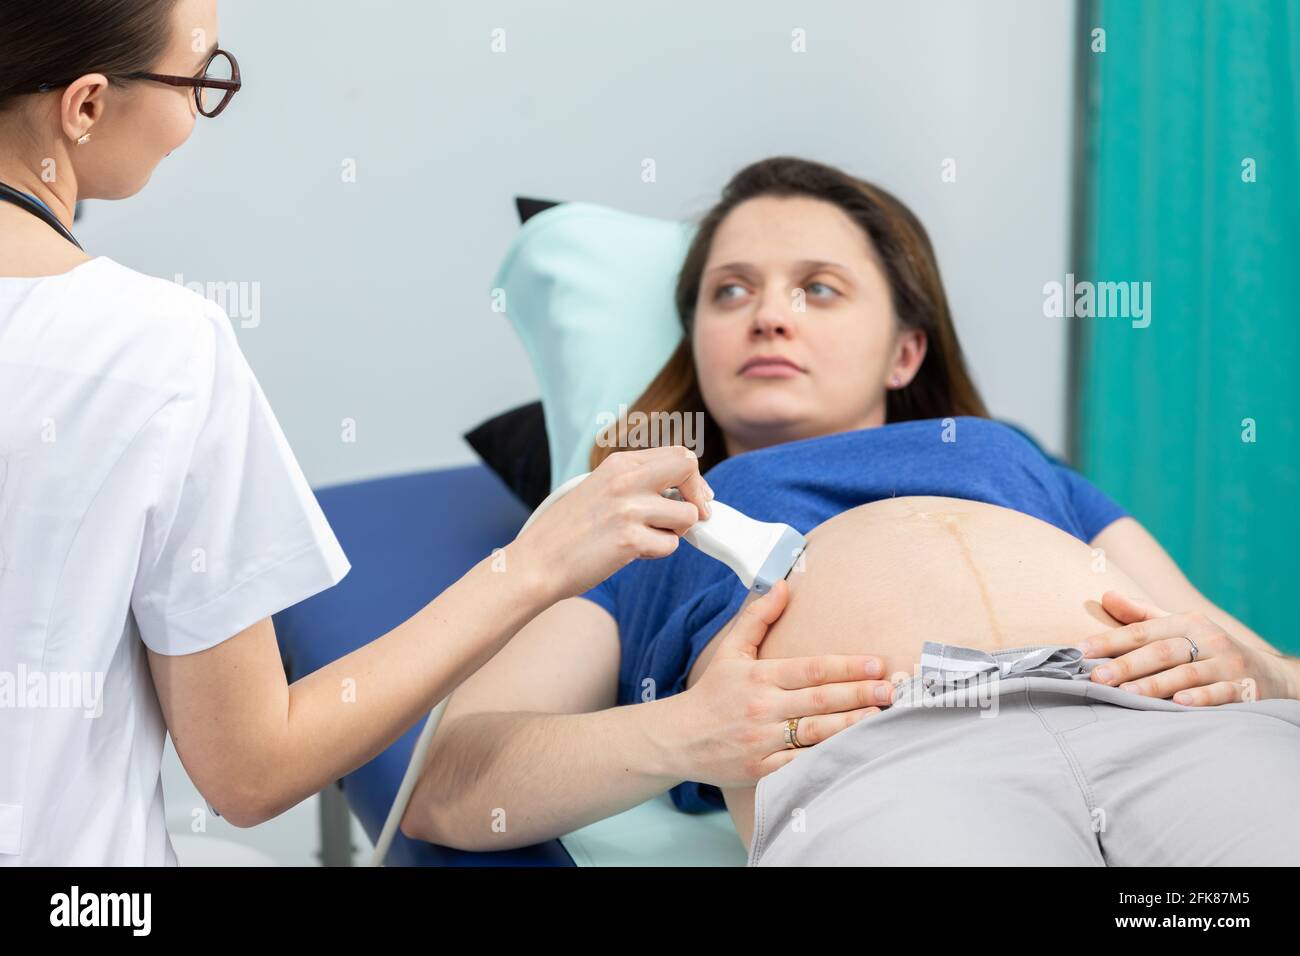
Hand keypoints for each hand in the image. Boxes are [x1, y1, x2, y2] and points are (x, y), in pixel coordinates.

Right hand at [511, 445, 713, 602]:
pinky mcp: (629, 540)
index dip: (693, 478)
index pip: (677, 454)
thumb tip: (684, 491)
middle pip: (689, 467)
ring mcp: (628, 509)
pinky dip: (657, 553)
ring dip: (676, 531)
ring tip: (648, 537)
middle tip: (692, 515)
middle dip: (699, 494)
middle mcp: (625, 480)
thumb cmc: (567, 531)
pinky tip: (632, 552)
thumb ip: (635, 482)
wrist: (536, 562)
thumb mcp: (598, 488)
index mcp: (618, 464)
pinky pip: (670, 545)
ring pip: (687, 515)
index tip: (693, 497)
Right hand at [663, 580, 892, 788]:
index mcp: (759, 676)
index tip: (876, 664)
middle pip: (820, 700)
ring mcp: (763, 741)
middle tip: (891, 689)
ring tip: (880, 718)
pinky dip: (827, 759)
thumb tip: (783, 583)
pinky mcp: (762, 770)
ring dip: (851, 725)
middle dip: (859, 694)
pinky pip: (801, 765)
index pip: (811, 669)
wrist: (677, 738)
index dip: (846, 666)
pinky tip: (852, 752)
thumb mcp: (730, 650)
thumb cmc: (711, 692)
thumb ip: (758, 617)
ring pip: (816, 733)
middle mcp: (763, 707)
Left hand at [1078, 591, 1289, 703]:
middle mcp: (1208, 640)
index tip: (1080, 651)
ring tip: (1127, 694)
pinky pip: (1221, 694)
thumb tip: (1105, 596)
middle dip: (1127, 665)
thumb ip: (1142, 615)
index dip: (1110, 640)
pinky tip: (1178, 703)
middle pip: (1161, 652)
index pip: (1142, 630)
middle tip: (1097, 677)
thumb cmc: (1209, 650)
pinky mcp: (1245, 689)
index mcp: (1188, 622)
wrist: (1268, 674)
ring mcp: (1227, 665)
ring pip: (1186, 674)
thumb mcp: (1179, 628)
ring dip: (1155, 684)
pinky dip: (1200, 698)